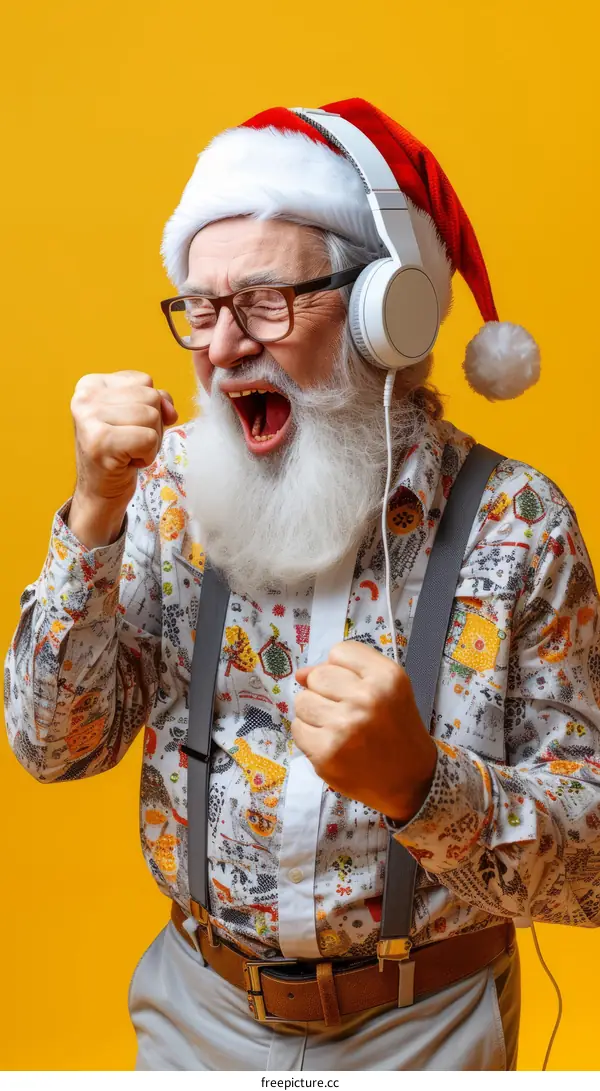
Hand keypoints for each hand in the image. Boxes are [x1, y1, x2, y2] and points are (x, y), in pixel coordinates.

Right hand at [68, 370, 177, 546]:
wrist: (100, 490)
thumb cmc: (121, 451)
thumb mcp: (137, 416)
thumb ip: (157, 401)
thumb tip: (170, 410)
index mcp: (91, 383)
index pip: (145, 381)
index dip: (149, 407)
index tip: (126, 426)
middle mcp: (85, 397)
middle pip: (151, 397)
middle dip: (151, 425)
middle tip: (129, 443)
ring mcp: (89, 418)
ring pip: (152, 416)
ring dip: (150, 441)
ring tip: (129, 451)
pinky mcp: (100, 441)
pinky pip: (149, 439)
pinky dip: (147, 455)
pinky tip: (128, 461)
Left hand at [293, 640, 437, 821]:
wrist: (411, 781)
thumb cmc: (397, 730)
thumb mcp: (387, 689)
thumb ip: (346, 672)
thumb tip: (300, 674)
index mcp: (387, 677)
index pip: (340, 652)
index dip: (341, 670)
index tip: (354, 688)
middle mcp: (367, 698)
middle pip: (317, 676)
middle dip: (325, 692)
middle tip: (347, 713)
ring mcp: (345, 727)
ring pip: (302, 701)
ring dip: (314, 714)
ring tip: (338, 728)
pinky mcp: (327, 753)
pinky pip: (297, 729)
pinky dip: (309, 736)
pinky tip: (331, 744)